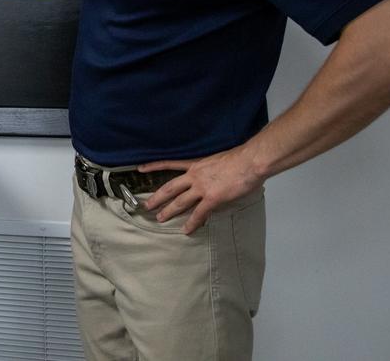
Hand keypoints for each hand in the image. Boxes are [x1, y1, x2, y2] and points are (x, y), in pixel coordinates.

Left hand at [139, 145, 264, 234]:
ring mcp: (202, 187)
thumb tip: (211, 178)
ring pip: (180, 202)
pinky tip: (186, 230)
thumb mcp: (217, 161)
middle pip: (170, 187)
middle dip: (157, 197)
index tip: (140, 169)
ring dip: (169, 211)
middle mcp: (194, 176)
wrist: (249, 161)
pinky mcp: (212, 198)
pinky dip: (192, 223)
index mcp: (195, 165)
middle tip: (147, 205)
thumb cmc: (239, 159)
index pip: (170, 164)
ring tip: (160, 219)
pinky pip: (199, 213)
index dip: (154, 166)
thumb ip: (209, 170)